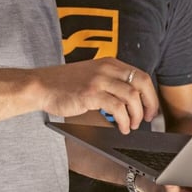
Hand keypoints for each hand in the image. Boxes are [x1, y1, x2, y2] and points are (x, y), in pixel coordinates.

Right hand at [37, 59, 158, 132]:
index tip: (150, 109)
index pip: (141, 76)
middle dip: (149, 104)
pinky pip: (117, 107)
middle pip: (141, 84)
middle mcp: (106, 68)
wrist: (41, 85)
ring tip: (130, 126)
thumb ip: (110, 82)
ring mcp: (98, 80)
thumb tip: (130, 101)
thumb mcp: (92, 76)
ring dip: (136, 115)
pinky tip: (121, 128)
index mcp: (109, 63)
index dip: (150, 95)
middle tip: (147, 119)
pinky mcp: (90, 93)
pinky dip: (123, 120)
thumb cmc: (64, 84)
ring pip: (131, 96)